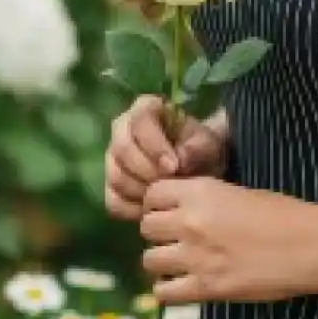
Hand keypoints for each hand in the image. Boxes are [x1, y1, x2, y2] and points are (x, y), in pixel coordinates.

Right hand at [105, 96, 227, 221]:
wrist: (197, 166)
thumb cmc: (200, 147)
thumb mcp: (206, 144)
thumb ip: (196, 149)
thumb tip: (179, 161)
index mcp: (145, 108)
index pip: (140, 122)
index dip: (154, 146)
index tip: (174, 167)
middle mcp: (122, 128)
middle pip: (122, 149)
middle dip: (146, 171)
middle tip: (168, 185)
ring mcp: (113, 157)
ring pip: (116, 176)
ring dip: (140, 191)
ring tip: (164, 197)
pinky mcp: (111, 184)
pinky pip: (113, 200)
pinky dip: (132, 209)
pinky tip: (152, 210)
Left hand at [140, 177, 317, 304]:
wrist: (310, 245)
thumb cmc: (283, 213)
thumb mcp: (240, 192)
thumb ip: (207, 199)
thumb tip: (184, 208)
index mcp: (202, 191)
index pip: (153, 193)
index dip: (158, 202)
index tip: (169, 209)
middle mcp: (191, 221)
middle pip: (146, 226)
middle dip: (158, 231)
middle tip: (175, 237)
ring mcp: (195, 257)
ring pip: (148, 260)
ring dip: (162, 260)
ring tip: (180, 261)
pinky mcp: (204, 288)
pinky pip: (163, 293)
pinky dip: (170, 288)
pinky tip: (186, 283)